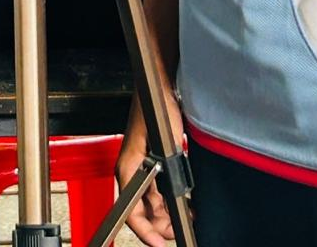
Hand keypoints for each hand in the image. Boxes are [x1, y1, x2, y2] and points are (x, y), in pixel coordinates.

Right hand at [116, 91, 184, 245]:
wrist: (160, 86)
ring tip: (189, 218)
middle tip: (182, 231)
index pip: (131, 213)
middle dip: (162, 226)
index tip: (162, 244)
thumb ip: (160, 176)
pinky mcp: (153, 160)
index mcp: (127, 169)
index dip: (147, 234)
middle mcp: (132, 171)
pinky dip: (171, 199)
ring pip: (153, 203)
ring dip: (169, 213)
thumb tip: (165, 204)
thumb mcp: (162, 146)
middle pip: (143, 212)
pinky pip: (159, 189)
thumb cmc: (156, 107)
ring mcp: (142, 166)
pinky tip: (186, 202)